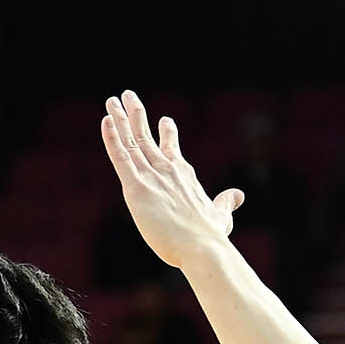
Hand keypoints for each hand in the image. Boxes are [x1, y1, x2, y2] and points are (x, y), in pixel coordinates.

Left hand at [101, 91, 244, 269]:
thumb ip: (226, 203)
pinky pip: (121, 156)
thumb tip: (237, 195)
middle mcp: (168, 169)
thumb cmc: (210, 237)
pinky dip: (112, 138)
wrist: (202, 247)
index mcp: (184, 175)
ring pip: (132, 141)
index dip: (167, 133)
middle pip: (147, 136)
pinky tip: (106, 121)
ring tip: (112, 100)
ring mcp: (152, 176)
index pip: (171, 149)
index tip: (164, 120)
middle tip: (128, 96)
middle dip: (136, 115)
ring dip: (120, 119)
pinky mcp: (137, 188)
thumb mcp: (221, 215)